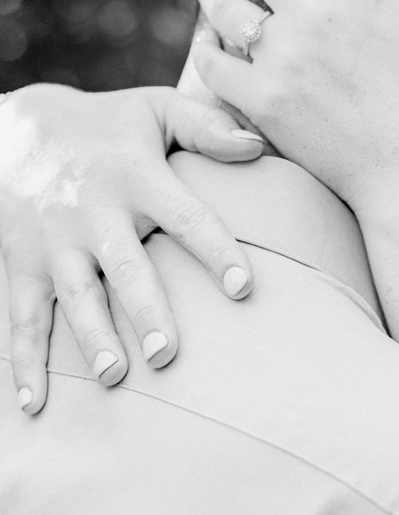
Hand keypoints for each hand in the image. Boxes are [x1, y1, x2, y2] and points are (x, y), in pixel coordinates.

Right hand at [0, 84, 262, 413]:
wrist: (11, 128)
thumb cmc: (106, 126)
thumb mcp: (154, 109)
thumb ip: (207, 125)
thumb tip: (258, 146)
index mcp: (136, 177)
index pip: (185, 216)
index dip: (215, 251)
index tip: (245, 287)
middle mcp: (93, 212)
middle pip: (124, 266)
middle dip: (145, 310)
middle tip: (169, 353)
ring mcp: (53, 242)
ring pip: (74, 296)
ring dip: (92, 338)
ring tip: (114, 377)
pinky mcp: (19, 264)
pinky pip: (21, 318)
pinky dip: (23, 363)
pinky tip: (34, 405)